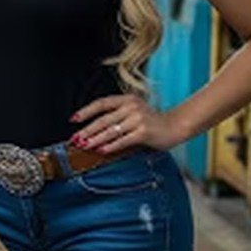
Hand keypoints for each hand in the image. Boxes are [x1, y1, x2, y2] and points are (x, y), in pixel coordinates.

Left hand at [71, 94, 187, 153]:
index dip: (86, 111)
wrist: (177, 126)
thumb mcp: (134, 111)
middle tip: (75, 139)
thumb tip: (93, 129)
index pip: (101, 103)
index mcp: (126, 99)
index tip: (73, 119)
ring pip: (111, 131)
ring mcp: (138, 119)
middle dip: (87, 130)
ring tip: (84, 146)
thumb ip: (118, 115)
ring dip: (95, 139)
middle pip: (103, 119)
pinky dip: (111, 146)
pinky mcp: (144, 132)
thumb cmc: (153, 121)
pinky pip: (123, 140)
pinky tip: (101, 150)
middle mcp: (131, 107)